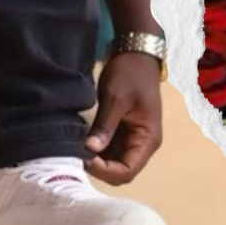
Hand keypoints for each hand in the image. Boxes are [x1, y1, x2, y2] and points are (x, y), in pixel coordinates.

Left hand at [84, 51, 162, 184]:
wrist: (136, 52)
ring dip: (97, 160)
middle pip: (121, 172)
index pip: (127, 171)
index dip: (105, 171)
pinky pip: (111, 149)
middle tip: (77, 154)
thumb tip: (89, 151)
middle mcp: (143, 144)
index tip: (84, 157)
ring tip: (77, 148)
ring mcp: (134, 138)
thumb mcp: (115, 98)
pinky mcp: (124, 131)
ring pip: (114, 162)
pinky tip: (83, 141)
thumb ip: (104, 126)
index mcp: (148, 139)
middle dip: (100, 168)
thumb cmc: (130, 73)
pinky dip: (98, 150)